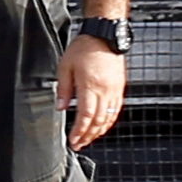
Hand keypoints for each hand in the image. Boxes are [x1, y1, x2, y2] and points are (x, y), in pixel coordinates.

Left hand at [60, 33, 125, 149]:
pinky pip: (116, 111)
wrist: (104, 36)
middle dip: (88, 136)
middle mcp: (105, 91)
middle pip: (97, 121)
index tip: (73, 140)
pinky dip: (109, 122)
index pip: (85, 116)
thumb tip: (61, 107)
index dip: (79, 132)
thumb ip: (63, 89)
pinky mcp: (120, 89)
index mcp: (90, 86)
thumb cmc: (84, 48)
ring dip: (98, 132)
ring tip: (89, 139)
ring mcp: (114, 91)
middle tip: (79, 144)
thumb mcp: (65, 66)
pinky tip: (102, 126)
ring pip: (108, 118)